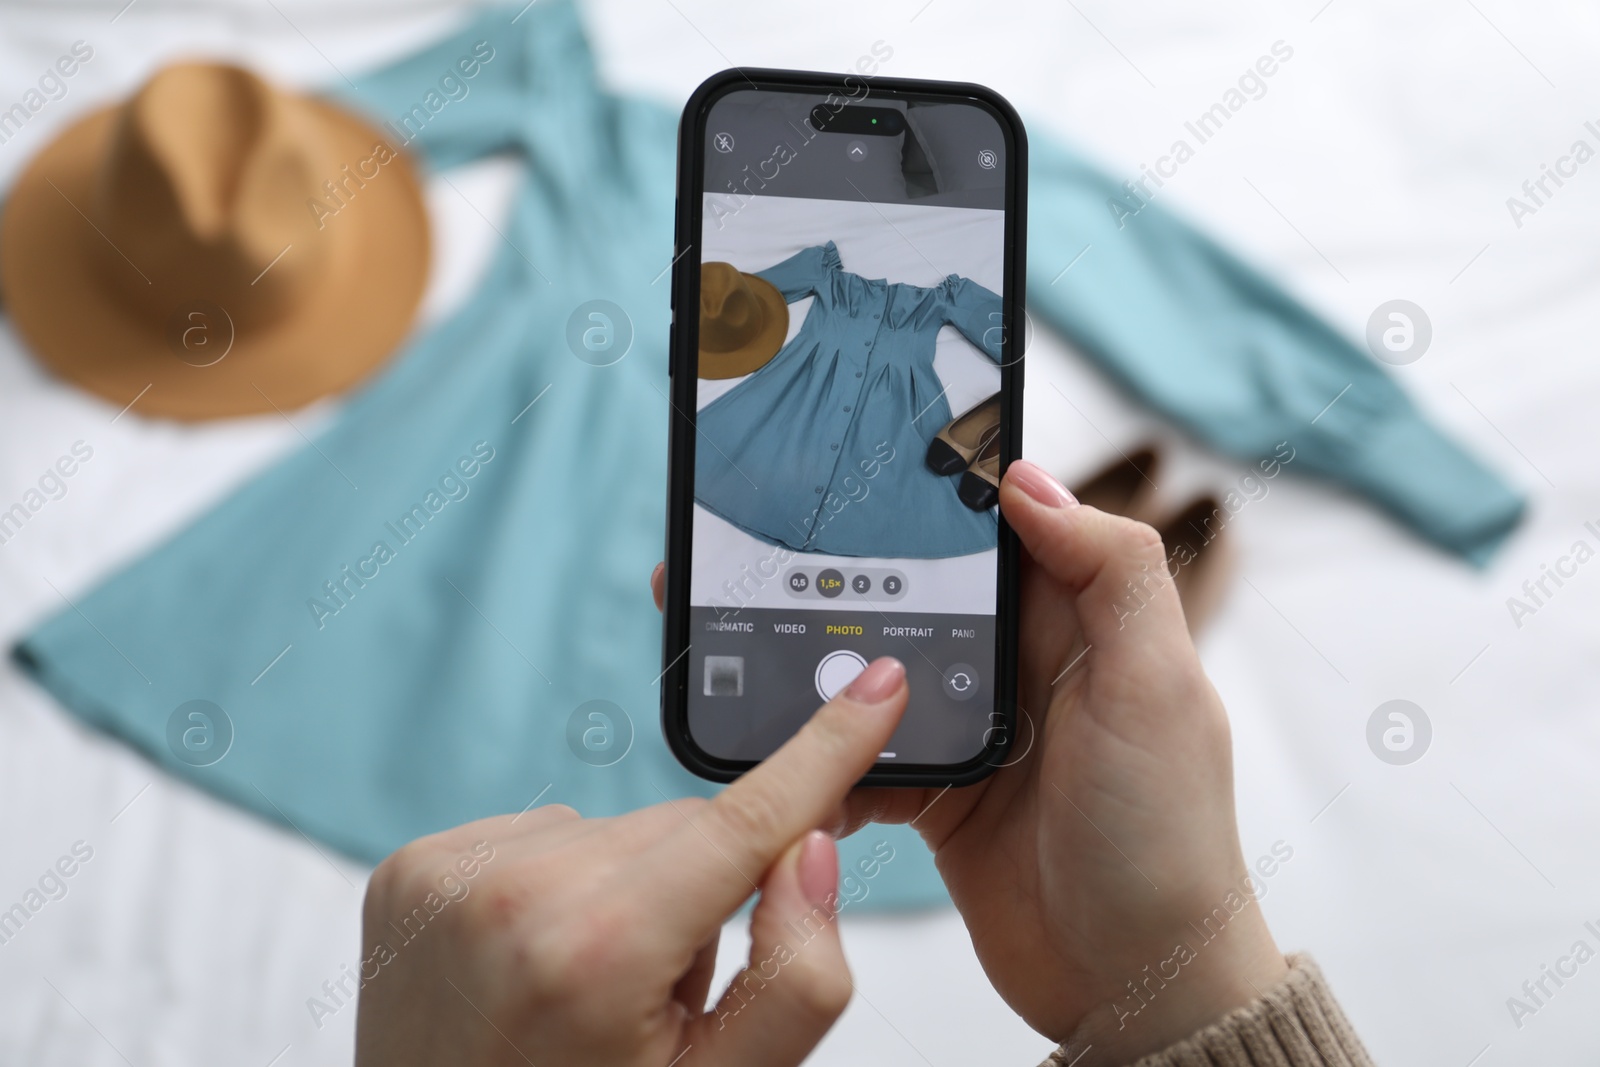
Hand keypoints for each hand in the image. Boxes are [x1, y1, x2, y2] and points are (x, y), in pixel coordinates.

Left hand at [354, 654, 912, 1066]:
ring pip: (617, 831)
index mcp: (598, 954)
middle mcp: (515, 896)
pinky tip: (539, 960)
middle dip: (704, 888)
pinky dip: (564, 886)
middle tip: (664, 989)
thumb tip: (807, 849)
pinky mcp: (413, 866)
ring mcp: (452, 875)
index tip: (878, 684)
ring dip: (630, 890)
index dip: (826, 749)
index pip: (746, 821)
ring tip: (587, 988)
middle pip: (684, 829)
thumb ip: (793, 977)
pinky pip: (545, 836)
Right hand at [651, 460, 1285, 1061]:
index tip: (870, 462)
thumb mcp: (1157, 691)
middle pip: (926, 595)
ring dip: (825, 663)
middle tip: (772, 544)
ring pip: (882, 672)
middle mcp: (1026, 668)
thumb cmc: (1166, 840)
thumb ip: (1109, 575)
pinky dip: (827, 756)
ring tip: (748, 633)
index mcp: (1083, 623)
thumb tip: (1029, 478)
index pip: (1004, 532)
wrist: (1134, 986)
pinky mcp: (938, 794)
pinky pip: (864, 754)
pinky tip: (783, 752)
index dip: (943, 495)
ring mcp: (977, 732)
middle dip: (856, 573)